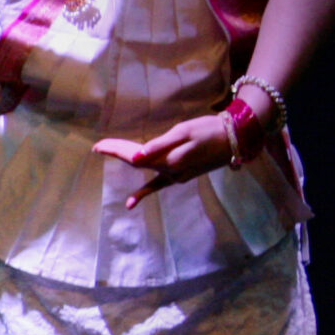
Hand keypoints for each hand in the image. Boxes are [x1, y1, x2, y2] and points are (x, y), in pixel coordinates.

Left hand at [94, 115, 233, 208]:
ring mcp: (176, 176)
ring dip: (127, 161)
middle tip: (98, 147)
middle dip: (117, 153)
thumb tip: (136, 156)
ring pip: (145, 169)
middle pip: (136, 162)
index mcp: (169, 159)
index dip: (115, 150)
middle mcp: (170, 171)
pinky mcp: (182, 177)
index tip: (98, 146)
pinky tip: (130, 204)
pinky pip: (158, 185)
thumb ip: (160, 144)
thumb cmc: (210, 130)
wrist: (236, 138)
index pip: (134, 156)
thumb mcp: (184, 131)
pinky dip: (144, 192)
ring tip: (107, 153)